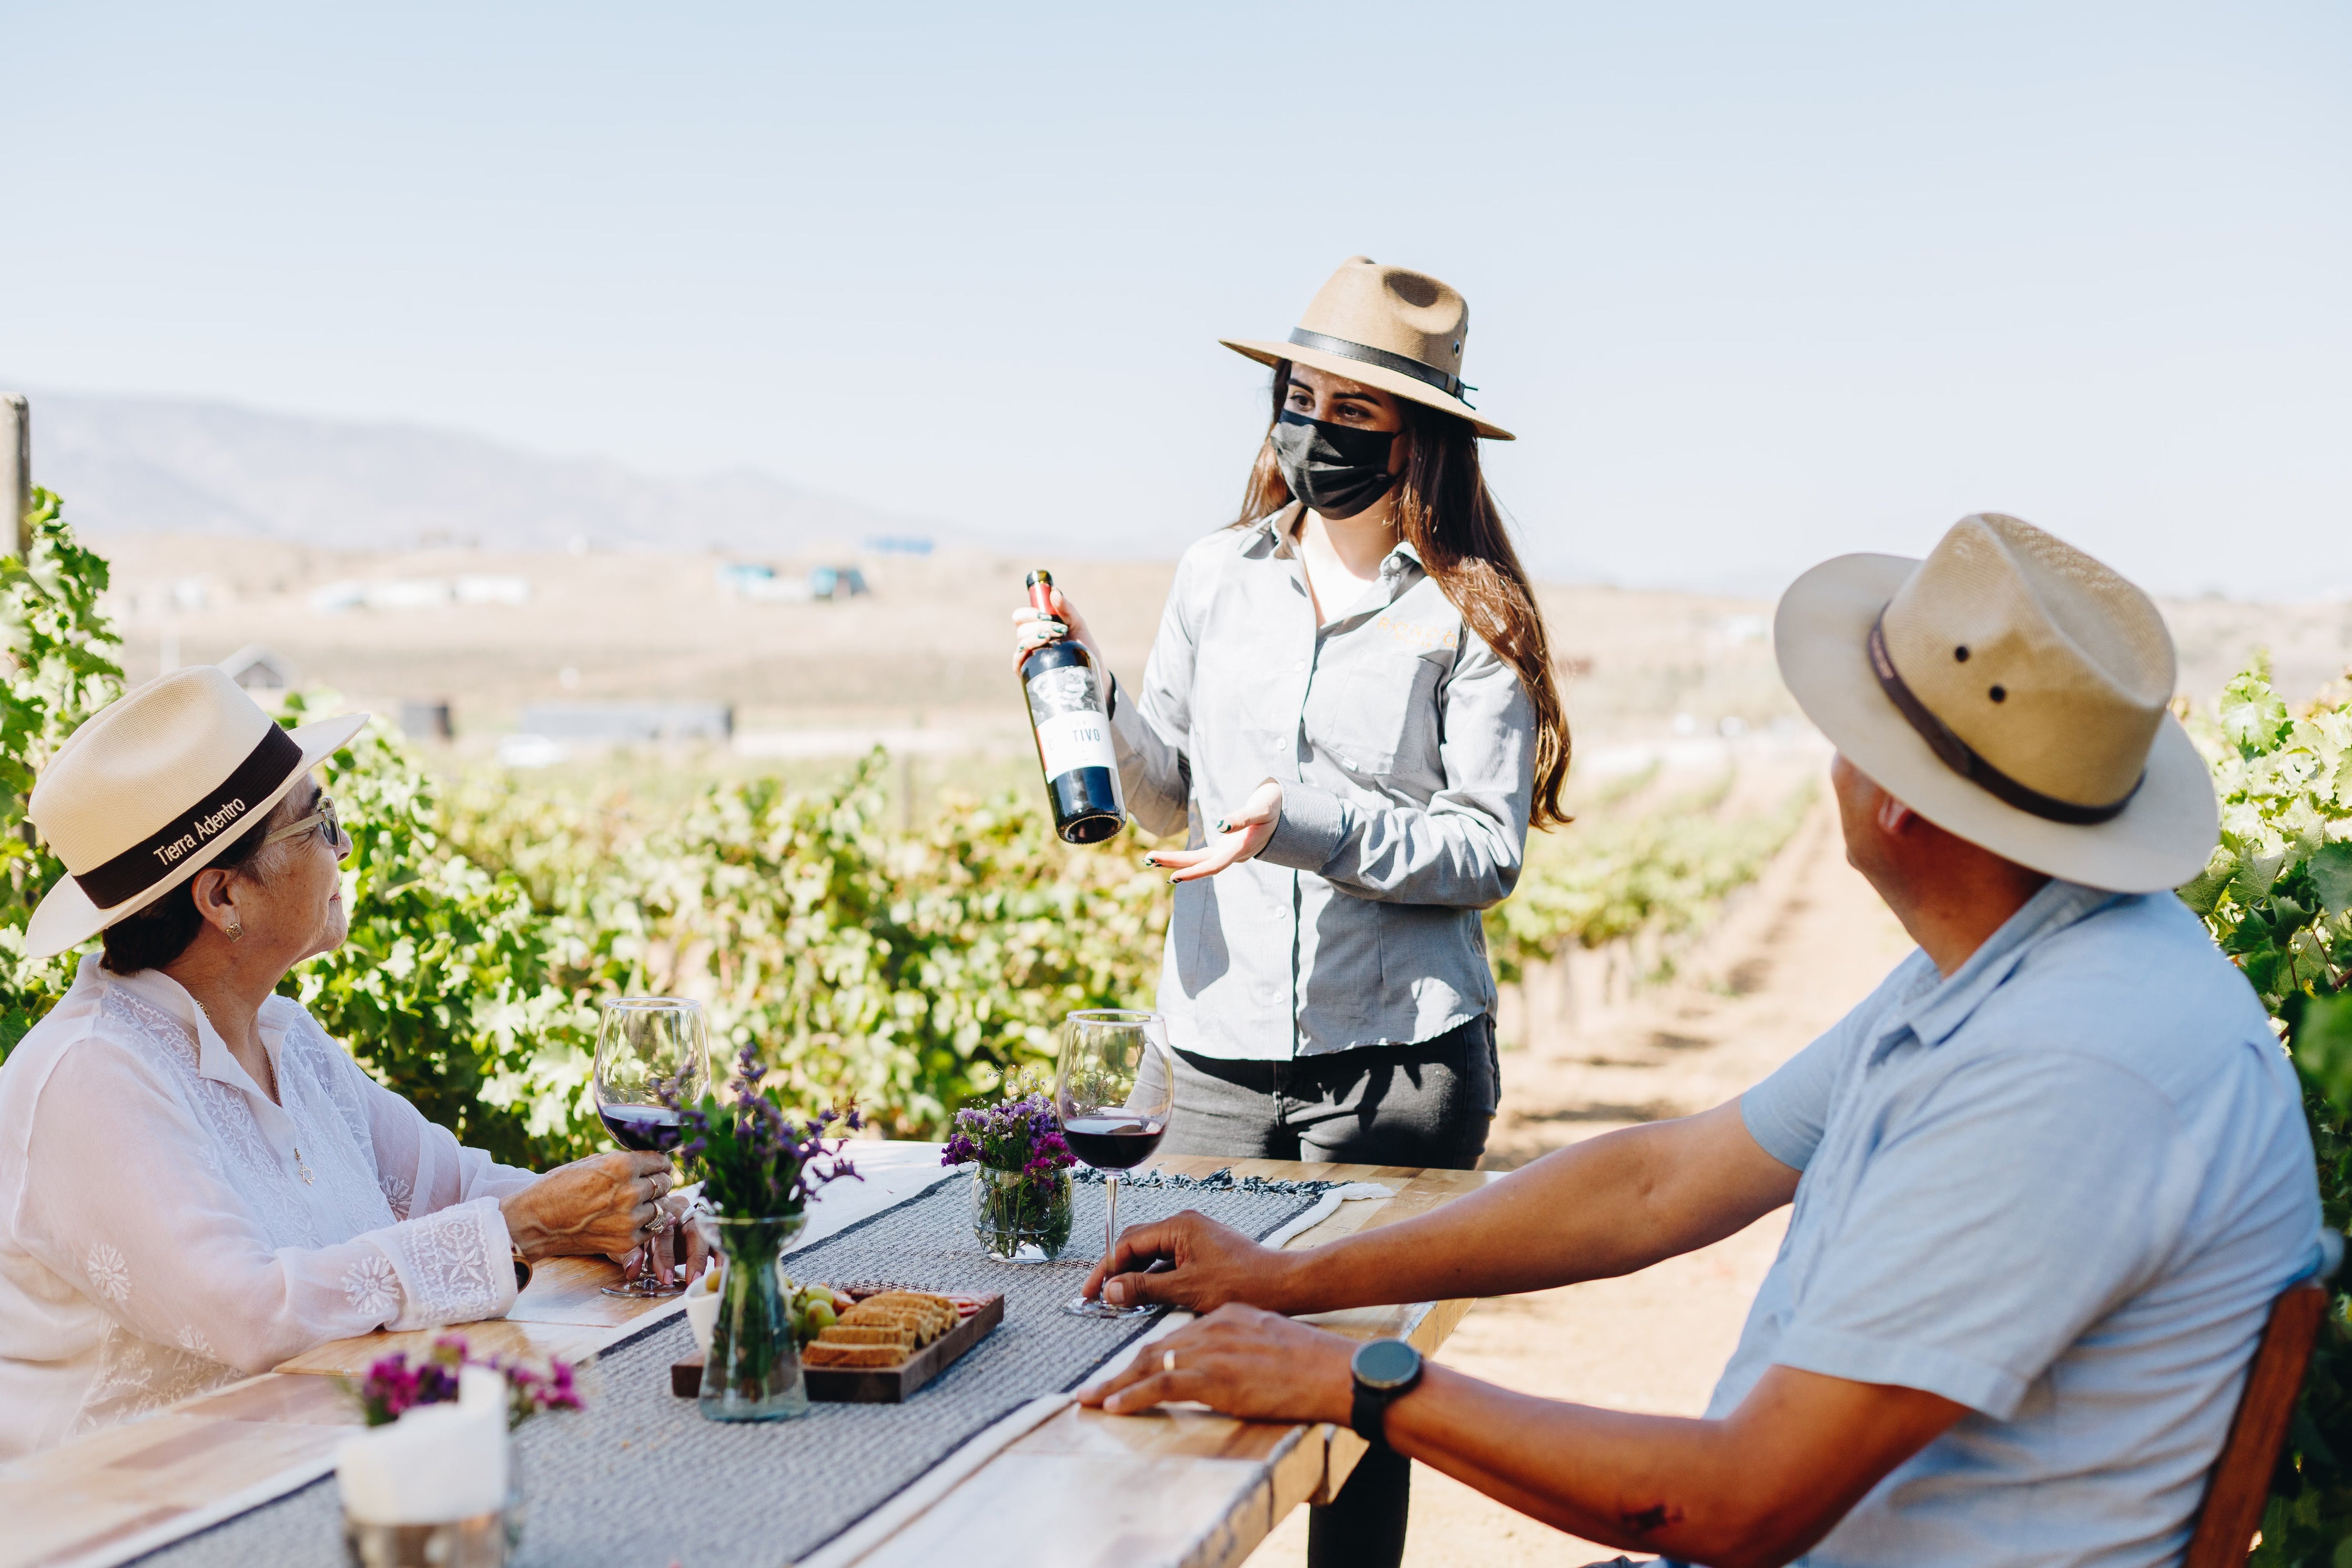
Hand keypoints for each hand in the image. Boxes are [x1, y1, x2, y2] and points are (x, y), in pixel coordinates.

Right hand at [499, 1151, 672, 1262]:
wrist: (536, 1223)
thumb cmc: (557, 1188)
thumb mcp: (589, 1163)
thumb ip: (619, 1161)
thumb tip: (642, 1160)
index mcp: (621, 1166)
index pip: (659, 1161)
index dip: (661, 1163)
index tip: (660, 1166)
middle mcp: (630, 1191)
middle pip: (664, 1184)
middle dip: (660, 1182)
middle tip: (652, 1184)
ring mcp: (629, 1219)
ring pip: (661, 1207)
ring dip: (654, 1204)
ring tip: (643, 1202)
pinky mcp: (626, 1242)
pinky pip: (652, 1229)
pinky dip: (647, 1224)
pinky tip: (635, 1219)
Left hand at [618, 1193, 712, 1287]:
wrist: (642, 1221)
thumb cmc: (636, 1231)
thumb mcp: (627, 1241)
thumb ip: (630, 1254)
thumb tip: (633, 1270)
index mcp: (661, 1210)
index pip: (666, 1231)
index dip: (666, 1255)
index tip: (665, 1277)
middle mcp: (682, 1210)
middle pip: (693, 1231)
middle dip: (694, 1257)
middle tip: (692, 1280)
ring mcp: (696, 1220)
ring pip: (709, 1234)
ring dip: (711, 1257)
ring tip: (711, 1278)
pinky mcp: (705, 1231)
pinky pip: (716, 1240)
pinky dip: (719, 1255)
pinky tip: (722, 1269)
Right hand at [1009, 584, 1103, 670]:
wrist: (1092, 668)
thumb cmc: (1082, 644)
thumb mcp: (1077, 624)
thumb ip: (1066, 608)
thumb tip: (1055, 592)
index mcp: (1036, 626)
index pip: (1020, 616)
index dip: (1030, 613)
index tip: (1047, 615)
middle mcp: (1030, 640)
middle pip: (1021, 629)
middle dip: (1041, 626)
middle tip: (1060, 630)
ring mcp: (1028, 655)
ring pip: (1022, 642)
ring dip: (1037, 638)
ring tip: (1056, 639)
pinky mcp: (1028, 670)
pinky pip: (1017, 660)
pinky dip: (1025, 653)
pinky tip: (1040, 649)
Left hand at [1078, 1303, 1355, 1422]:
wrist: (1336, 1371)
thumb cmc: (1315, 1364)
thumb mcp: (1273, 1343)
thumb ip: (1244, 1348)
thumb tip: (1232, 1367)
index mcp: (1229, 1316)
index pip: (1178, 1335)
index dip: (1149, 1356)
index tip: (1130, 1371)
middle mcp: (1214, 1327)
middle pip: (1156, 1346)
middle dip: (1122, 1368)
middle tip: (1095, 1387)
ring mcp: (1212, 1351)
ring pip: (1149, 1363)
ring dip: (1116, 1384)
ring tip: (1091, 1400)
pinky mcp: (1213, 1377)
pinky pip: (1160, 1385)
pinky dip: (1132, 1396)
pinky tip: (1113, 1407)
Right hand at [1083, 1209, 1297, 1312]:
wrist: (1284, 1285)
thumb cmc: (1242, 1284)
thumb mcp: (1187, 1289)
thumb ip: (1145, 1289)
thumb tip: (1111, 1291)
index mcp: (1179, 1226)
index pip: (1128, 1243)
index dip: (1105, 1269)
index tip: (1090, 1293)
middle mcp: (1184, 1225)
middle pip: (1137, 1245)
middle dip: (1116, 1270)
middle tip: (1097, 1297)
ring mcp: (1195, 1238)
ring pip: (1153, 1255)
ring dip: (1135, 1276)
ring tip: (1118, 1301)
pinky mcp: (1203, 1252)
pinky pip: (1169, 1262)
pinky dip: (1155, 1279)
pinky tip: (1146, 1299)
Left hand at [1146, 780, 1281, 882]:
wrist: (1288, 809)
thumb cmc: (1275, 805)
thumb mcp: (1261, 808)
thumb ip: (1242, 818)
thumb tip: (1219, 827)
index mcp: (1242, 848)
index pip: (1213, 865)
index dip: (1193, 871)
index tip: (1172, 876)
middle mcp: (1234, 854)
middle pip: (1201, 864)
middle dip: (1174, 863)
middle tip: (1148, 858)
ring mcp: (1231, 852)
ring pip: (1200, 861)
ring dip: (1177, 862)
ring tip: (1152, 859)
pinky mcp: (1228, 847)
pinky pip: (1205, 856)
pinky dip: (1188, 859)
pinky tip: (1173, 861)